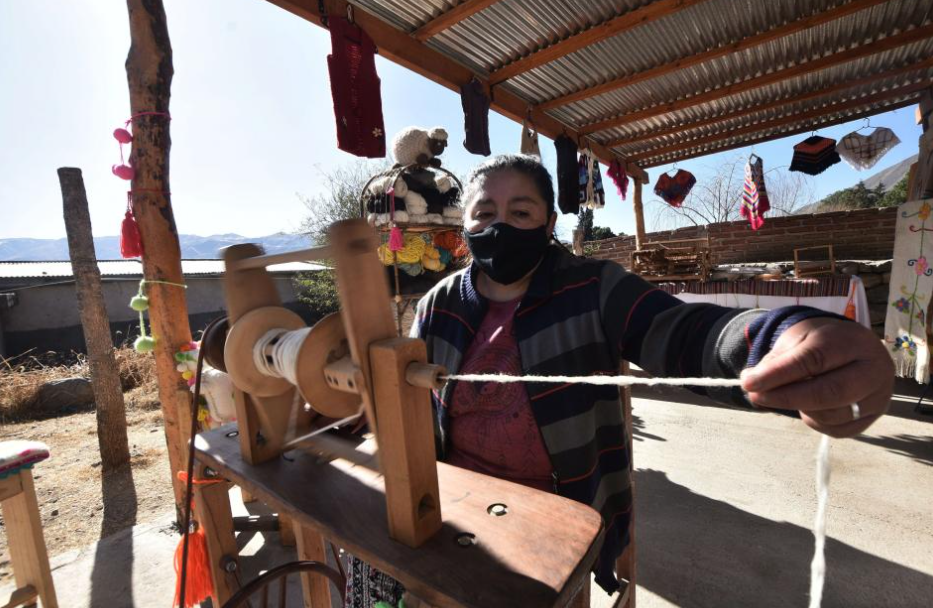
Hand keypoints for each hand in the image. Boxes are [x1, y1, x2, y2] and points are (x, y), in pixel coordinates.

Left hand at [740, 318, 893, 437]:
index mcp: (853, 341)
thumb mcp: (798, 339)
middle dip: (786, 397)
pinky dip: (814, 420)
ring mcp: (879, 395)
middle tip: (756, 396)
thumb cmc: (820, 342)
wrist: (851, 348)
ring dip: (799, 408)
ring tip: (787, 393)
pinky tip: (809, 405)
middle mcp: (874, 369)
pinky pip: (837, 429)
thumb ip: (778, 360)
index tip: (748, 382)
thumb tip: (753, 383)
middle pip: (830, 392)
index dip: (778, 374)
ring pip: (832, 414)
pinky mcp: (874, 417)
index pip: (814, 360)